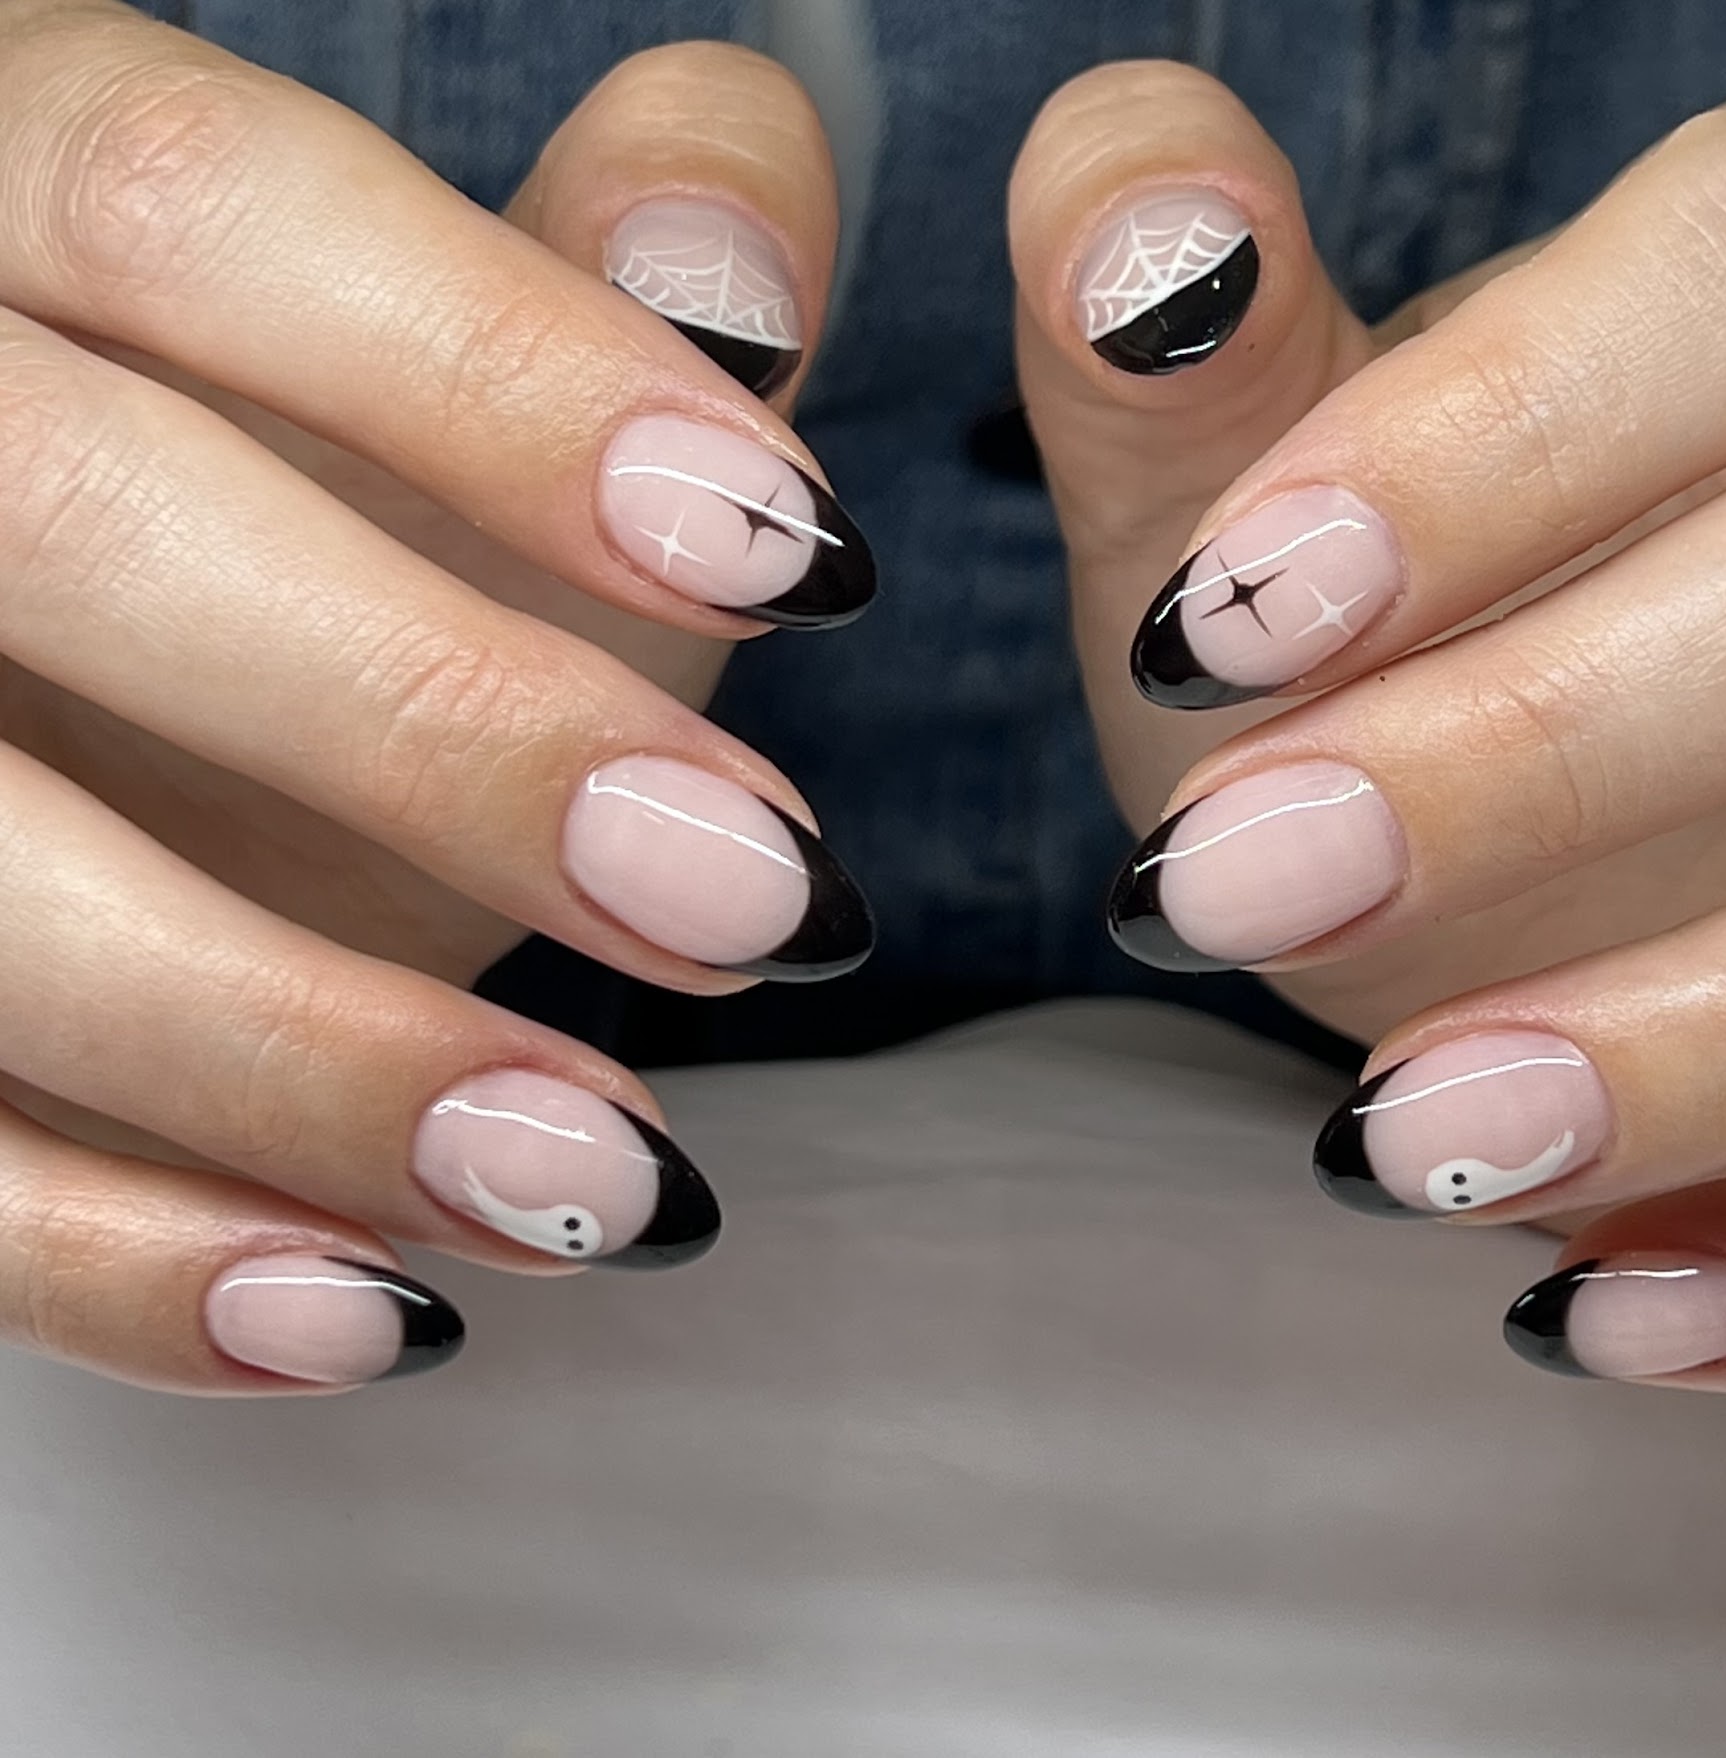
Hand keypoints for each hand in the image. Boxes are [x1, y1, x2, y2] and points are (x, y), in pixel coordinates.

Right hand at [0, 5, 866, 1392]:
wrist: (107, 698)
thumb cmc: (292, 509)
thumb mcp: (434, 387)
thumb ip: (588, 275)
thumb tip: (740, 234)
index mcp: (10, 189)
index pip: (199, 215)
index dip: (502, 384)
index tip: (798, 556)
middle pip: (74, 525)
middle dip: (435, 728)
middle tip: (755, 896)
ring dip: (299, 1056)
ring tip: (611, 1182)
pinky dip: (117, 1262)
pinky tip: (368, 1317)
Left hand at [1015, 64, 1725, 1392]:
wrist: (1544, 812)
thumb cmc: (1381, 626)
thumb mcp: (1249, 500)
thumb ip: (1180, 357)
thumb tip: (1115, 211)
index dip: (1515, 437)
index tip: (1229, 623)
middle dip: (1565, 750)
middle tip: (1229, 888)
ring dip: (1716, 1047)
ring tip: (1399, 1143)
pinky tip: (1598, 1312)